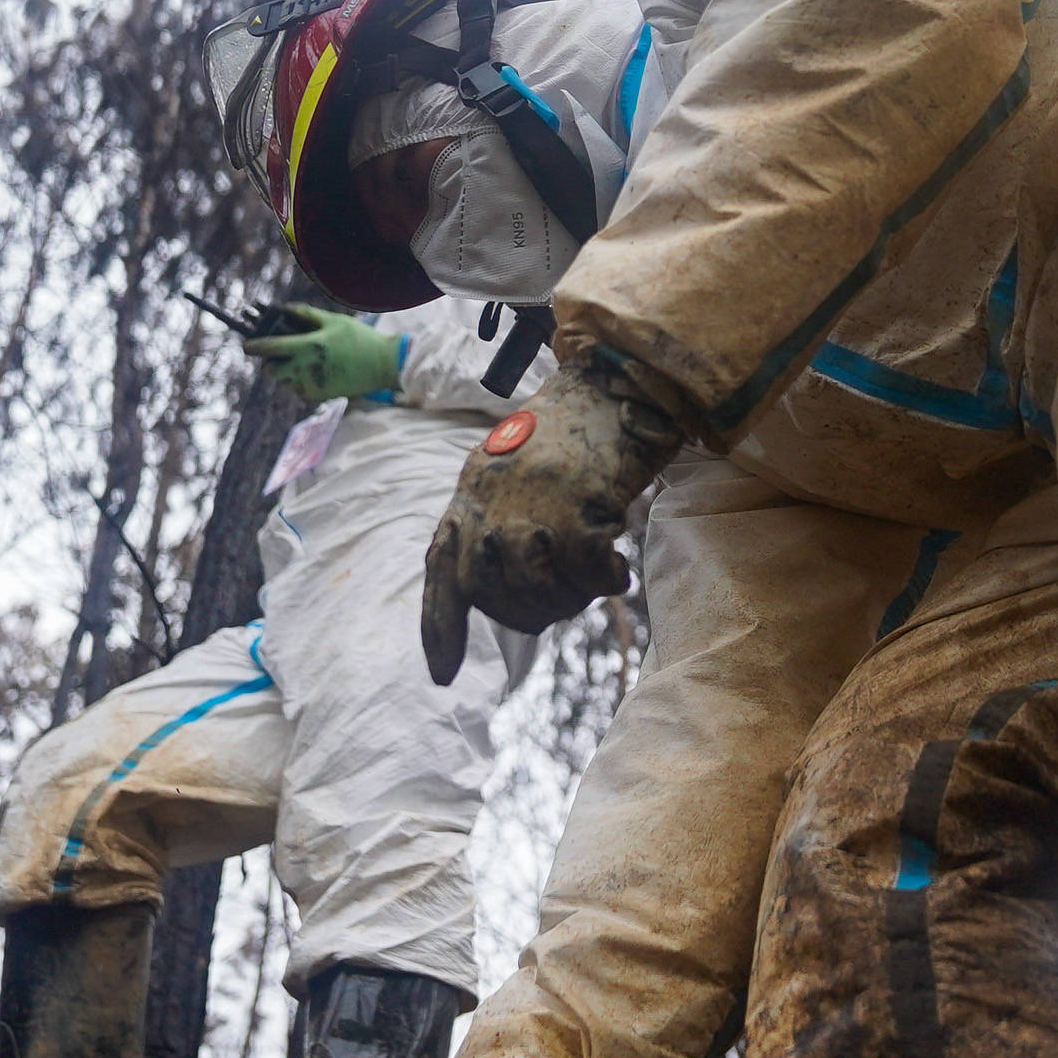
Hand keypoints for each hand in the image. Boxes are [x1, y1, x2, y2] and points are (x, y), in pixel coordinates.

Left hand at [244, 303, 400, 405]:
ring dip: (285, 372)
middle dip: (270, 363)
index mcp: (309, 346)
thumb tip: (283, 309)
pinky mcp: (319, 396)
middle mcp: (307, 368)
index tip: (246, 345)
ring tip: (301, 361)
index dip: (254, 346)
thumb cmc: (360, 339)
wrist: (383, 365)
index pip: (271, 347)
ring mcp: (312, 385)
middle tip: (279, 354)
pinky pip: (298, 390)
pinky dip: (299, 382)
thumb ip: (306, 314)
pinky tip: (313, 372)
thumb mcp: (334, 320)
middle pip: (271, 371)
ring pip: (284, 382)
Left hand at [418, 353, 684, 676]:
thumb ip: (499, 521)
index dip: (439, 628)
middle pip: (493, 598)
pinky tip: (618, 567)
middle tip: (569, 595)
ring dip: (572, 597)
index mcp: (470, 495)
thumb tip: (509, 591)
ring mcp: (528, 508)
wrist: (613, 381)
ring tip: (595, 576)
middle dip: (531, 612)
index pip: (441, 574)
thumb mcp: (515, 471)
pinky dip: (605, 580)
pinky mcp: (573, 509)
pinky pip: (584, 575)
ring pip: (537, 593)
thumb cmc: (574, 432)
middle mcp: (488, 504)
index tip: (442, 677)